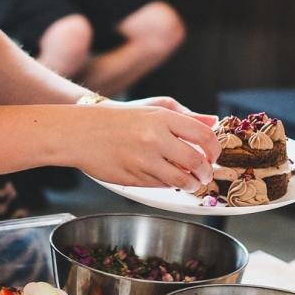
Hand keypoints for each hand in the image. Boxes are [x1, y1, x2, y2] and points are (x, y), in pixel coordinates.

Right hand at [69, 100, 220, 190]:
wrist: (80, 132)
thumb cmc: (117, 118)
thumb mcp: (152, 108)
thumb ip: (184, 116)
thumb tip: (212, 122)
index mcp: (162, 118)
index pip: (204, 136)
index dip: (214, 150)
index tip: (213, 156)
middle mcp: (154, 138)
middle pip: (196, 162)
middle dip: (205, 173)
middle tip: (205, 175)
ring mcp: (143, 159)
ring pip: (180, 179)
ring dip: (190, 184)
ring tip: (189, 183)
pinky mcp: (133, 177)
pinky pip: (160, 185)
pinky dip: (168, 185)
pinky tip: (165, 178)